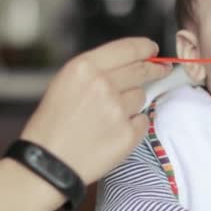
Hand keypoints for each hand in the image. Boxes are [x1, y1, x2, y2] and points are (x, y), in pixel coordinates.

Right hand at [20, 37, 170, 183]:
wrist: (49, 163)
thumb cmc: (52, 125)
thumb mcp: (64, 84)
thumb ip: (95, 70)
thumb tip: (129, 62)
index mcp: (84, 68)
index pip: (127, 48)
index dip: (145, 47)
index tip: (153, 48)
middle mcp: (103, 84)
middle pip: (141, 70)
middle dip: (154, 69)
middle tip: (161, 70)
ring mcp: (118, 109)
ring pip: (141, 96)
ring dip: (132, 103)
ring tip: (109, 116)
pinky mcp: (128, 133)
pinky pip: (142, 121)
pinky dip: (133, 126)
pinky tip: (113, 133)